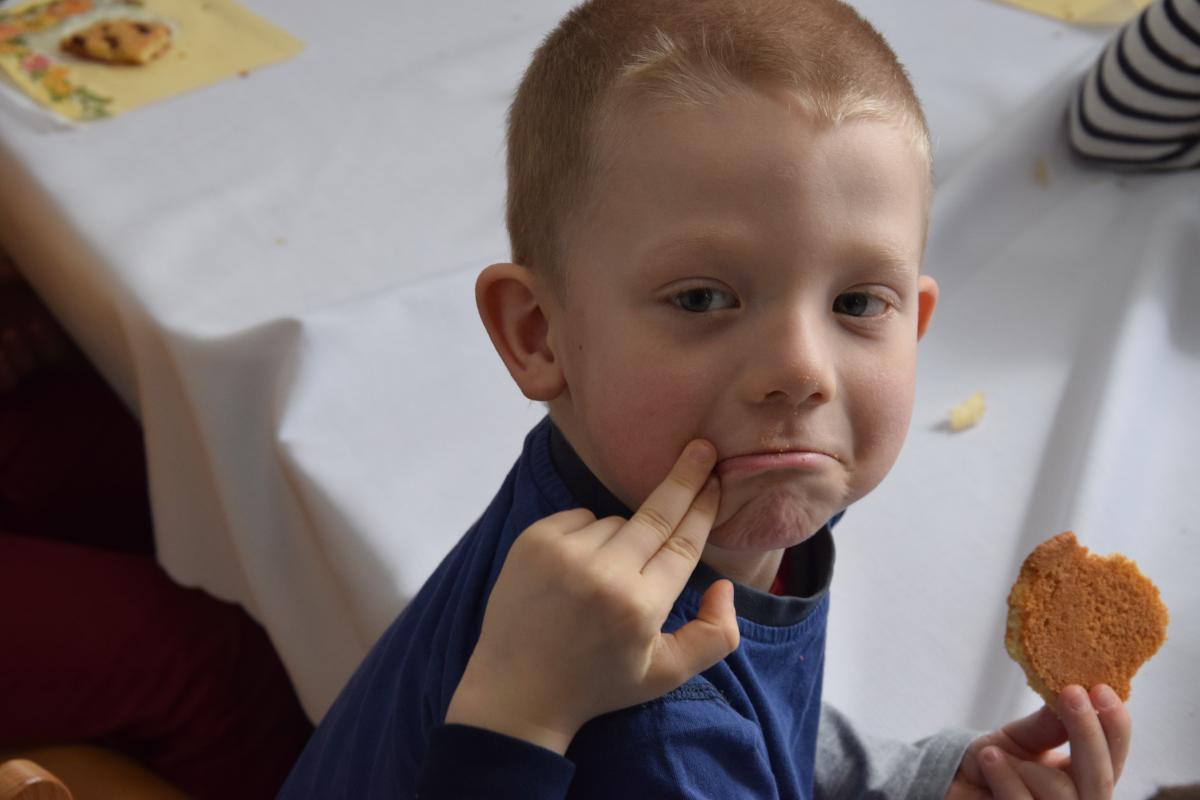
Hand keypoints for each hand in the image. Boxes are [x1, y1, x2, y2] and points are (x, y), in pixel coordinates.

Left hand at [445, 439, 739, 754]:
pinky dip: (586, 534)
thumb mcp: (665, 674)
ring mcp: (565, 554)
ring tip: (601, 582)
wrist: (517, 690)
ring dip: (621, 538)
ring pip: (615, 521)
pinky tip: (576, 570)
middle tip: (701, 446)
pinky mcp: (534, 541)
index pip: (684, 544)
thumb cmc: (598, 682)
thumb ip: (714, 636)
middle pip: (657, 514)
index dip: (704, 510)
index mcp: (640, 607)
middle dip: (685, 478)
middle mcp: (604, 574)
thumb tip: (725, 584)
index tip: (718, 481)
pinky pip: (579, 518)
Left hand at [947, 685, 1130, 799]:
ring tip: (993, 751)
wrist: (955, 783)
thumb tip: (1076, 692)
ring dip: (1026, 766)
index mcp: (1084, 777)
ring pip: (1063, 793)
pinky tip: (989, 759)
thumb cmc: (992, 761)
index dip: (1115, 725)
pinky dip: (1006, 779)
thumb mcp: (1020, 737)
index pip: (1113, 755)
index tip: (1101, 689)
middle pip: (1101, 778)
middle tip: (1071, 693)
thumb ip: (1048, 724)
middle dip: (1087, 733)